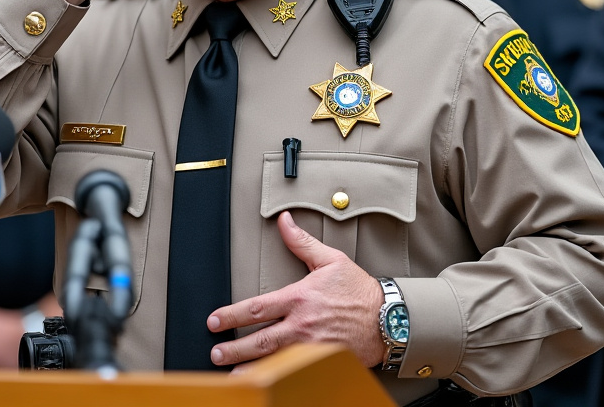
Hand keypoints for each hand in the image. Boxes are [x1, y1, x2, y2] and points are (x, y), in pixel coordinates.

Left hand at [207, 211, 384, 368]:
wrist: (389, 320)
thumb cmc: (359, 291)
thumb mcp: (331, 260)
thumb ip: (302, 242)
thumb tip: (284, 221)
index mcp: (300, 299)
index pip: (257, 308)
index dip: (231, 315)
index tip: (214, 321)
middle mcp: (302, 325)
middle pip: (259, 340)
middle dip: (233, 348)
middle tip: (216, 353)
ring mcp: (311, 348)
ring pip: (273, 361)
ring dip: (249, 368)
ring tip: (230, 374)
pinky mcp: (322, 362)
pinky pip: (293, 372)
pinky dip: (277, 378)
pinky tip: (264, 382)